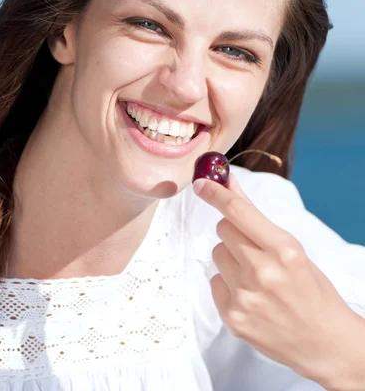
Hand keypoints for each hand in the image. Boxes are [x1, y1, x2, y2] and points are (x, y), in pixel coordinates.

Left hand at [193, 174, 364, 388]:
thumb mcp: (293, 249)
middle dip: (234, 232)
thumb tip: (229, 184)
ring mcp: (245, 296)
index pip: (239, 212)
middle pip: (223, 230)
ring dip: (231, 259)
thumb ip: (257, 218)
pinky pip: (215, 281)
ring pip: (218, 254)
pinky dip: (227, 284)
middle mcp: (262, 271)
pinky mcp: (233, 317)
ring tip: (256, 277)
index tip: (201, 183)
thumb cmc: (312, 290)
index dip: (216, 194)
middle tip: (254, 248)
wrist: (324, 342)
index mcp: (284, 250)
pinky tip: (250, 296)